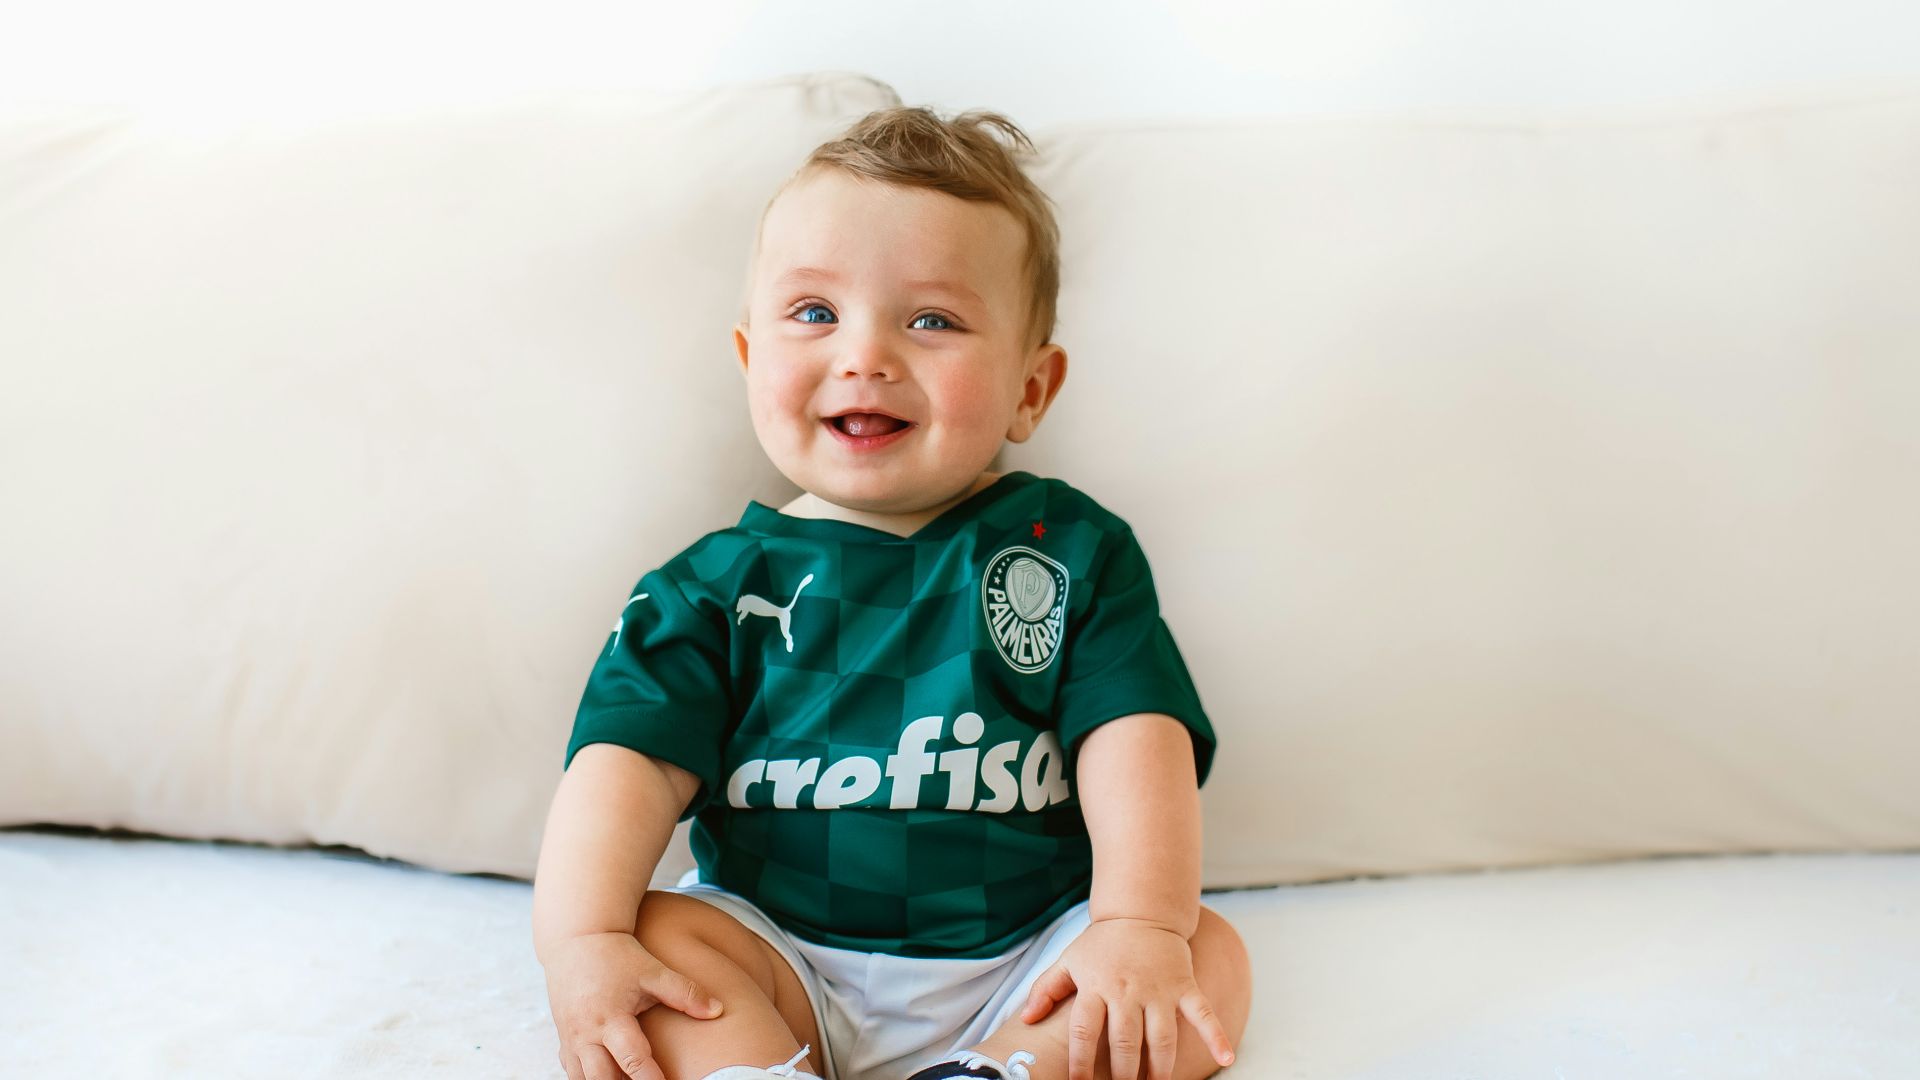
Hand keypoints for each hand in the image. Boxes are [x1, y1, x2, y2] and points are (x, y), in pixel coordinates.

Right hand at [542, 930, 724, 1079]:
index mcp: (610, 1017)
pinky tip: (611, 1077)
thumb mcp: (653, 972)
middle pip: (601, 1079)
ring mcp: (571, 1040)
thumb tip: (717, 1010)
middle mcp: (586, 1033)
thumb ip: (685, 993)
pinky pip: (573, 1073)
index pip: (633, 1059)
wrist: (577, 940)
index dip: (651, 1079)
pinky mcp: (564, 1042)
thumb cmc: (618, 957)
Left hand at [1019, 918, 1234, 1079]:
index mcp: (1096, 986)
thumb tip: (1025, 1018)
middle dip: (1122, 1074)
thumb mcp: (1069, 960)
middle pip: (1124, 1043)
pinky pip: (1203, 1013)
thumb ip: (1046, 989)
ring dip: (1159, 1069)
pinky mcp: (1185, 986)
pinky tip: (1226, 1059)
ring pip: (1161, 1037)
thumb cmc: (1103, 944)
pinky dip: (1216, 1036)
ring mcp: (1159, 989)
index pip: (1084, 1032)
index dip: (1080, 1063)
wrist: (1142, 912)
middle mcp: (1127, 990)